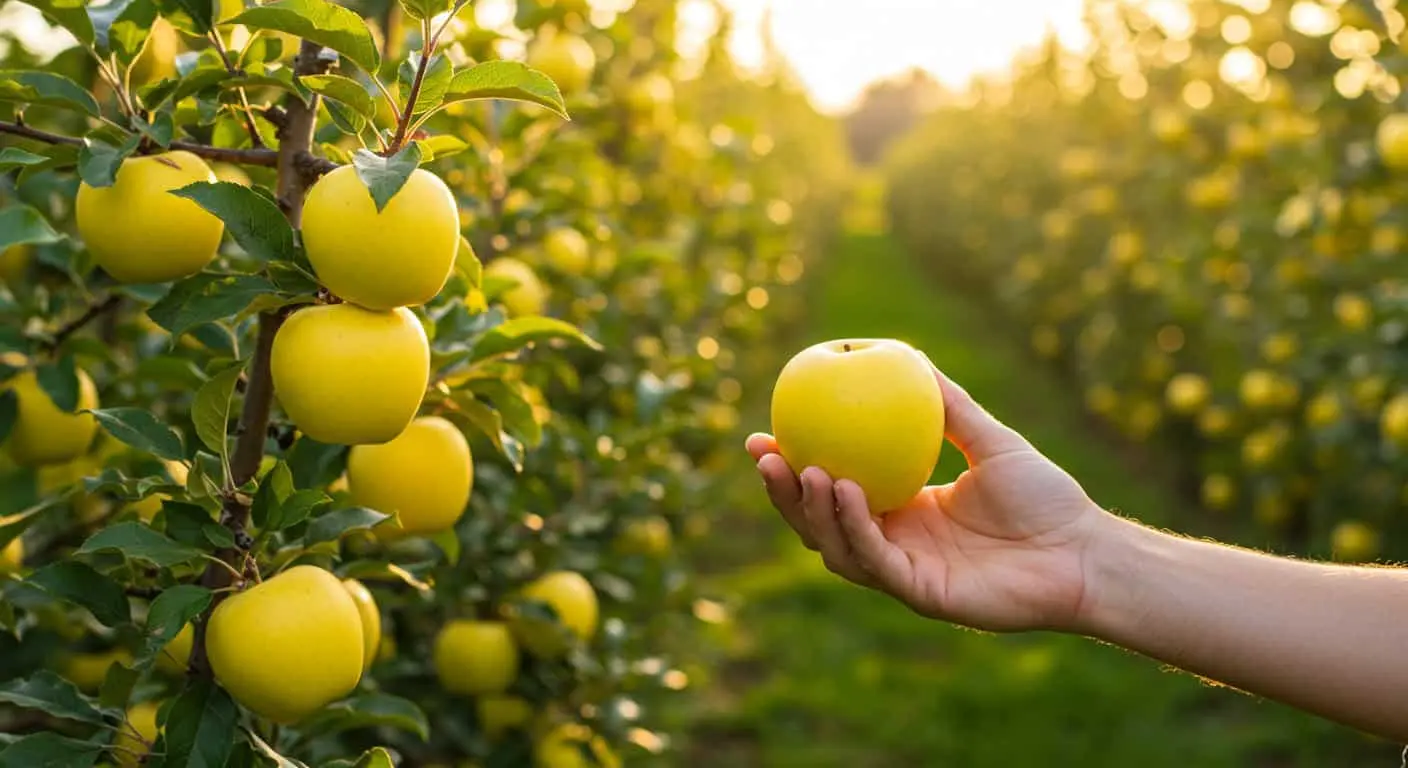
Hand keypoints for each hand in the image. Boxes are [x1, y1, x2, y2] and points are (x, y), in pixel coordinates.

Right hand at [748, 368, 1111, 632]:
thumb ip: (949, 404)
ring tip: (805, 468)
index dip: (793, 466)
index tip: (765, 432)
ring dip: (812, 510)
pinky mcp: (920, 594)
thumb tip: (908, 355)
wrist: (1084, 552)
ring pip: (836, 546)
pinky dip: (853, 527)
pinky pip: (875, 560)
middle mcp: (895, 543)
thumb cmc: (1045, 498)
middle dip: (783, 493)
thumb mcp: (990, 439)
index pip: (832, 489)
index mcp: (901, 511)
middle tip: (761, 455)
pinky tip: (844, 489)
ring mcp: (904, 572)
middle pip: (818, 522)